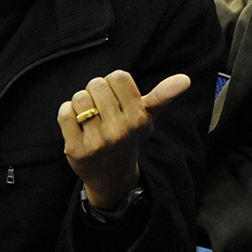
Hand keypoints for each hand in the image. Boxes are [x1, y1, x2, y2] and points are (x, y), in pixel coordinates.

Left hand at [58, 71, 190, 208]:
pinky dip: (67, 112)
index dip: (114, 82)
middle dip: (96, 92)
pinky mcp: (76, 150)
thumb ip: (164, 95)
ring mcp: (98, 141)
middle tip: (102, 109)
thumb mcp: (149, 116)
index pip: (119, 76)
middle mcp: (121, 130)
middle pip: (97, 84)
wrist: (111, 175)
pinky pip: (65, 112)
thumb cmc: (130, 136)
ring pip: (80, 97)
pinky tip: (76, 123)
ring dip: (81, 103)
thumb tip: (186, 79)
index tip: (117, 96)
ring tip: (90, 116)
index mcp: (139, 118)